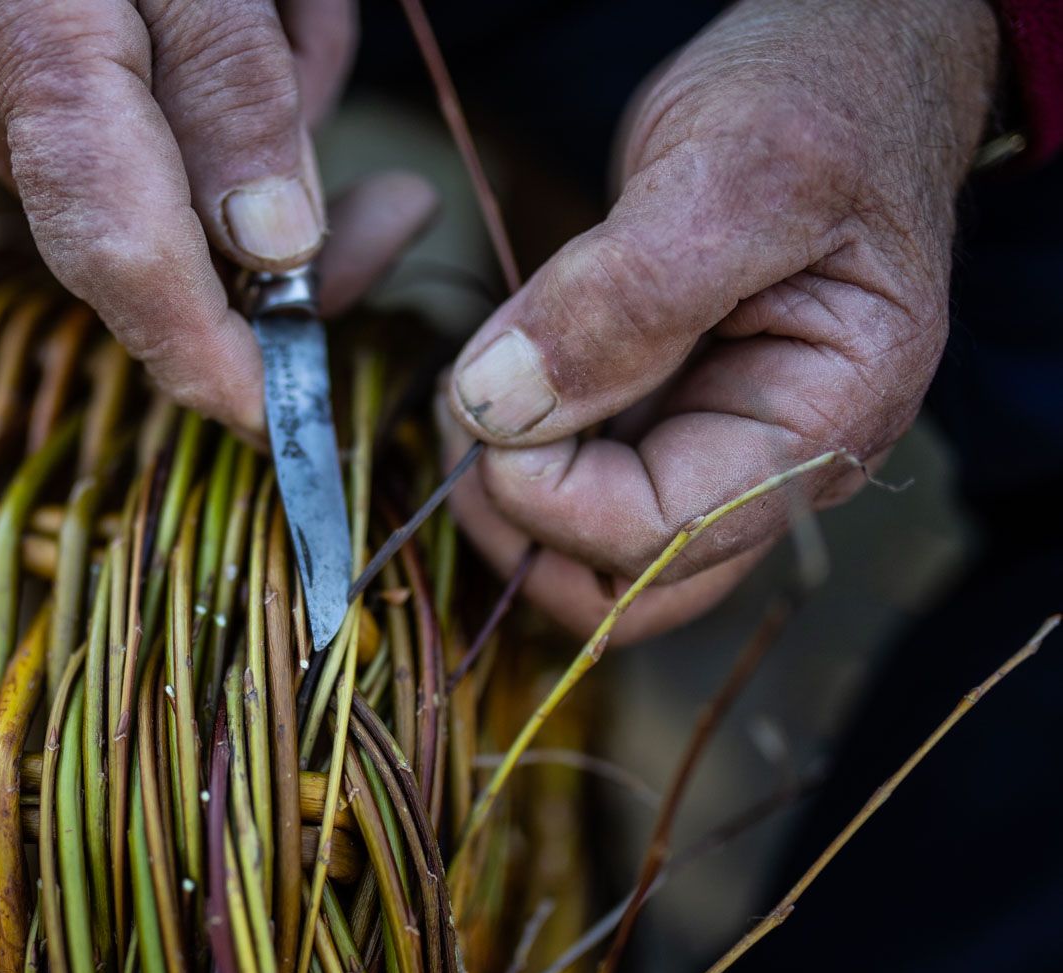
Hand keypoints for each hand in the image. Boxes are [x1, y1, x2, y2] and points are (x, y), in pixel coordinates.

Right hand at [0, 0, 435, 433]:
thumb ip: (231, 87)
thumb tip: (274, 244)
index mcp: (45, 80)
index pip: (126, 268)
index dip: (208, 362)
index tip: (288, 421)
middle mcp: (17, 122)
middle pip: (169, 250)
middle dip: (291, 231)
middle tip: (401, 205)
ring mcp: (24, 111)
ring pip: (184, 195)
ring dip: (272, 129)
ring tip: (290, 10)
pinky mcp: (51, 94)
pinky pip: (167, 143)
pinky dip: (236, 99)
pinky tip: (259, 10)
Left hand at [441, 0, 998, 640]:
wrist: (848, 51)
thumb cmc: (821, 94)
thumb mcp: (737, 169)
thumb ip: (628, 296)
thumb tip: (504, 409)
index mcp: (827, 418)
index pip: (665, 536)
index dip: (550, 499)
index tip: (478, 406)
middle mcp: (779, 460)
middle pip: (630, 584)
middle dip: (522, 528)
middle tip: (459, 422)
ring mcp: (720, 443)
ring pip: (596, 554)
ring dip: (510, 505)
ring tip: (466, 397)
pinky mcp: (669, 415)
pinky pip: (583, 486)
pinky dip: (519, 460)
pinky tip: (486, 389)